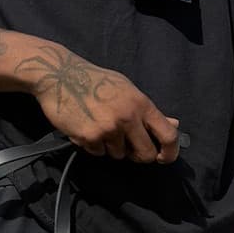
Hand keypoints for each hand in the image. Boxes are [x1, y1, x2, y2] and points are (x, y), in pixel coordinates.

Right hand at [15, 41, 179, 161]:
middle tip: (128, 147)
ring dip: (111, 147)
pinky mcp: (89, 137)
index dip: (170, 152)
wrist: (59, 75)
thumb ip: (148, 111)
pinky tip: (86, 127)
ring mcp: (109, 128)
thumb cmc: (96, 81)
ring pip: (119, 155)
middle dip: (138, 155)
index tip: (164, 158)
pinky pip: (98, 153)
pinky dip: (93, 145)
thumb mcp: (127, 90)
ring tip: (99, 126)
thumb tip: (174, 124)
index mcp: (141, 104)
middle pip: (146, 154)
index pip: (168, 134)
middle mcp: (128, 117)